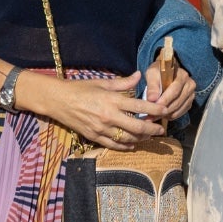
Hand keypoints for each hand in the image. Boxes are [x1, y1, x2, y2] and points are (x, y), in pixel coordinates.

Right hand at [50, 72, 167, 149]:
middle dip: (152, 129)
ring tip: (148, 136)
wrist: (58, 101)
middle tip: (161, 129)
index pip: (139, 107)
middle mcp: (109, 116)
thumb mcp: (102, 83)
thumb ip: (123, 82)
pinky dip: (126, 146)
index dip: (155, 110)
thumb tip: (138, 75)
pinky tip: (132, 144)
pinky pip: (114, 145)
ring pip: (127, 139)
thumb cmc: (80, 89)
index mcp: (112, 100)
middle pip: (137, 127)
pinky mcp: (94, 137)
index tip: (165, 111)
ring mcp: (101, 129)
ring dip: (141, 139)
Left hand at [143, 62, 196, 122]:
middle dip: (164, 110)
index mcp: (182, 76)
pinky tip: (161, 115)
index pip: (175, 91)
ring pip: (179, 109)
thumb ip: (152, 86)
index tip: (155, 106)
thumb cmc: (158, 72)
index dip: (165, 100)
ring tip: (153, 117)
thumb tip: (151, 99)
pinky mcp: (189, 103)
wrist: (166, 73)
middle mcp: (190, 85)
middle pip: (177, 101)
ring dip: (166, 115)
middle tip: (151, 116)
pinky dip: (170, 116)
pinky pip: (181, 113)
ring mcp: (191, 95)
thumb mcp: (152, 74)